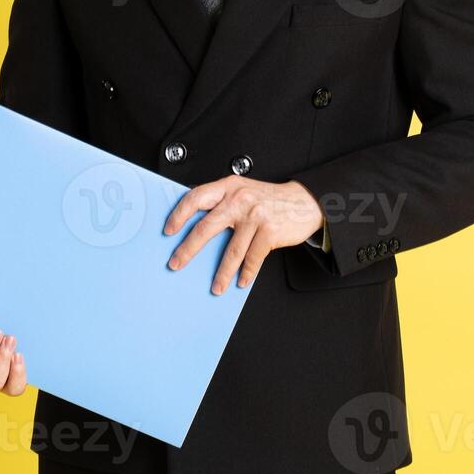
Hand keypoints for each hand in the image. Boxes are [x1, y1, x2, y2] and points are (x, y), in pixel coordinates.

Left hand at [164, 177, 323, 293]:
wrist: (305, 201)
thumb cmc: (269, 199)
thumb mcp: (243, 190)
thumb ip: (222, 201)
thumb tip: (195, 224)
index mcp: (229, 186)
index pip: (195, 197)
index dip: (179, 214)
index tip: (168, 230)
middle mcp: (239, 198)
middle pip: (206, 227)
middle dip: (187, 249)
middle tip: (176, 263)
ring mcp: (255, 215)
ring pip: (231, 251)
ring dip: (222, 273)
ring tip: (216, 287)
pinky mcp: (269, 231)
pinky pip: (253, 258)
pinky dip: (246, 273)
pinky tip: (240, 281)